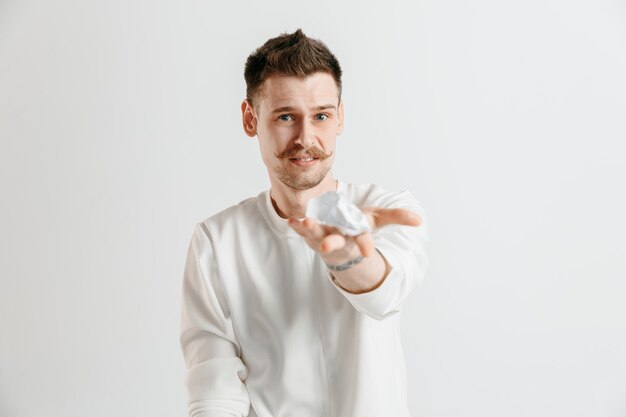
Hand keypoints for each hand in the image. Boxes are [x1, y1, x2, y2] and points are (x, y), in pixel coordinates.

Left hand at [287, 207, 421, 264]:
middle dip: (331, 244)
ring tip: (305, 223)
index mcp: (357, 236)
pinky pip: (302, 230)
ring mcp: (323, 236)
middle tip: (326, 246)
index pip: (363, 242)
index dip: (365, 246)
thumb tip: (420, 220)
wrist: (339, 236)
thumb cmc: (357, 226)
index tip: (368, 252)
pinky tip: (291, 220)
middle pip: (336, 243)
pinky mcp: (310, 233)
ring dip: (310, 230)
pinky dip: (296, 226)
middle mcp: (340, 239)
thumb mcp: (378, 220)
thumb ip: (397, 217)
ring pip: (316, 235)